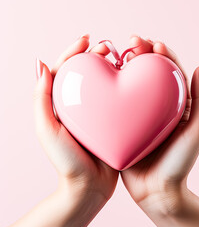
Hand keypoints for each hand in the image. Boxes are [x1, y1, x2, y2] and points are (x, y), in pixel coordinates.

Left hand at [32, 34, 118, 226]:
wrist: (88, 186)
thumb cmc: (67, 162)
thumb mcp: (47, 129)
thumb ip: (41, 98)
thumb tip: (40, 64)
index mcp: (63, 104)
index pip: (66, 70)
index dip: (74, 52)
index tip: (87, 40)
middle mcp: (81, 105)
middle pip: (87, 73)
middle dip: (95, 55)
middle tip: (107, 47)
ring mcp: (98, 112)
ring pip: (104, 83)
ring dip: (111, 66)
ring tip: (120, 56)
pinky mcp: (113, 121)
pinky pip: (117, 98)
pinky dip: (123, 85)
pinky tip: (130, 77)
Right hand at [121, 35, 198, 214]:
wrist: (157, 191)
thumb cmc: (179, 163)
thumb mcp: (197, 131)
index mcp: (174, 105)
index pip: (170, 72)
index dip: (163, 55)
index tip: (153, 44)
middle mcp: (154, 105)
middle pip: (149, 73)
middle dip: (142, 54)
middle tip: (132, 42)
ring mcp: (137, 114)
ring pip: (131, 84)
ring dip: (125, 66)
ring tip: (117, 54)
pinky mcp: (122, 123)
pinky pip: (117, 101)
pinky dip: (112, 87)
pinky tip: (105, 77)